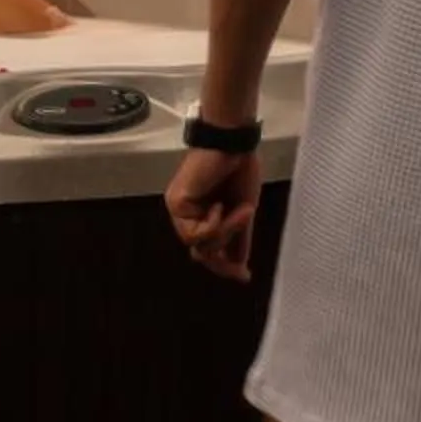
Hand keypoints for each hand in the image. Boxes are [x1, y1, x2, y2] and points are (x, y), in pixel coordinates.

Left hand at [165, 149, 262, 283]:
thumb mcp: (242, 211)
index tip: (244, 277)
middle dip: (224, 258)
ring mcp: (179, 210)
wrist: (235, 145)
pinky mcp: (176, 203)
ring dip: (225, 232)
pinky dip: (213, 224)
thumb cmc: (240, 170)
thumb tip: (239, 265)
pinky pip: (194, 232)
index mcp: (202, 216)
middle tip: (241, 267)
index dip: (224, 266)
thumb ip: (238, 238)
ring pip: (199, 245)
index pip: (208, 250)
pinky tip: (219, 207)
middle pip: (202, 252)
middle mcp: (187, 215)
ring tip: (243, 212)